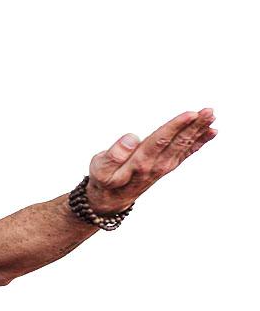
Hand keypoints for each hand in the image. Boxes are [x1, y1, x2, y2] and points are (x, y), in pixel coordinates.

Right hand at [86, 108, 217, 212]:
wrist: (110, 200)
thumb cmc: (104, 179)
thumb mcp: (100, 169)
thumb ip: (114, 155)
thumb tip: (131, 138)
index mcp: (139, 163)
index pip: (160, 141)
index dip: (176, 127)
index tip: (191, 114)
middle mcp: (156, 165)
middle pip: (178, 142)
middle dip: (195, 126)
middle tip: (209, 111)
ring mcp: (164, 167)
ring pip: (184, 145)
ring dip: (199, 130)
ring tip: (211, 115)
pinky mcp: (166, 166)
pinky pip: (186, 153)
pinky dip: (199, 142)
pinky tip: (210, 132)